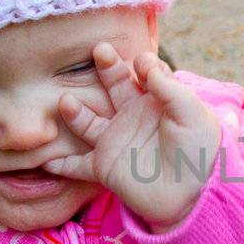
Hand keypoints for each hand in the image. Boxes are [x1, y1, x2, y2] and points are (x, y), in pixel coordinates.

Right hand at [44, 44, 219, 229]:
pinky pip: (76, 165)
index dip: (142, 64)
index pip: (145, 75)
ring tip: (66, 101)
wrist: (194, 193)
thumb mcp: (191, 113)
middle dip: (107, 67)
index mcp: (157, 102)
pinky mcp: (104, 167)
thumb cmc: (199, 151)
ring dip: (75, 112)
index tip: (141, 63)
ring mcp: (116, 141)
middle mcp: (133, 118)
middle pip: (115, 86)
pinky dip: (59, 164)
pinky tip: (45, 158)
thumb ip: (168, 87)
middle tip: (100, 49)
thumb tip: (143, 61)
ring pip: (88, 122)